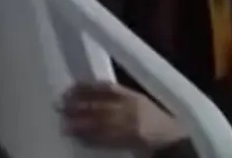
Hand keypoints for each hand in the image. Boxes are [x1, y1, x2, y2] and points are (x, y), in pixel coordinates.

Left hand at [60, 80, 188, 152]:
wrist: (171, 139)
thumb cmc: (151, 116)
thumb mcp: (136, 99)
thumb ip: (115, 94)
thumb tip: (84, 90)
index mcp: (132, 96)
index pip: (105, 89)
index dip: (86, 88)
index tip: (69, 88)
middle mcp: (130, 110)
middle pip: (99, 107)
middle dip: (78, 107)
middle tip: (60, 106)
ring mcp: (129, 127)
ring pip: (100, 126)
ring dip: (80, 126)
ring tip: (64, 125)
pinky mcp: (128, 142)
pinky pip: (106, 142)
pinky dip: (90, 140)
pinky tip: (78, 138)